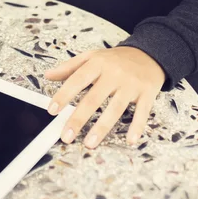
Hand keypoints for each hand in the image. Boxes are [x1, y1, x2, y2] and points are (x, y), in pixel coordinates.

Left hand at [45, 46, 164, 148]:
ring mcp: (131, 85)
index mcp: (98, 64)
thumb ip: (69, 67)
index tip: (52, 110)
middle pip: (94, 99)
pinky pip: (142, 112)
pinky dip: (137, 126)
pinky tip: (130, 140)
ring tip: (89, 144)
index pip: (77, 80)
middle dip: (79, 119)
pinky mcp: (147, 94)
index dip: (64, 95)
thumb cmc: (115, 59)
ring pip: (115, 108)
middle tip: (66, 136)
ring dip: (102, 128)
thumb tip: (48, 75)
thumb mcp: (92, 56)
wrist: (149, 54)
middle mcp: (114, 74)